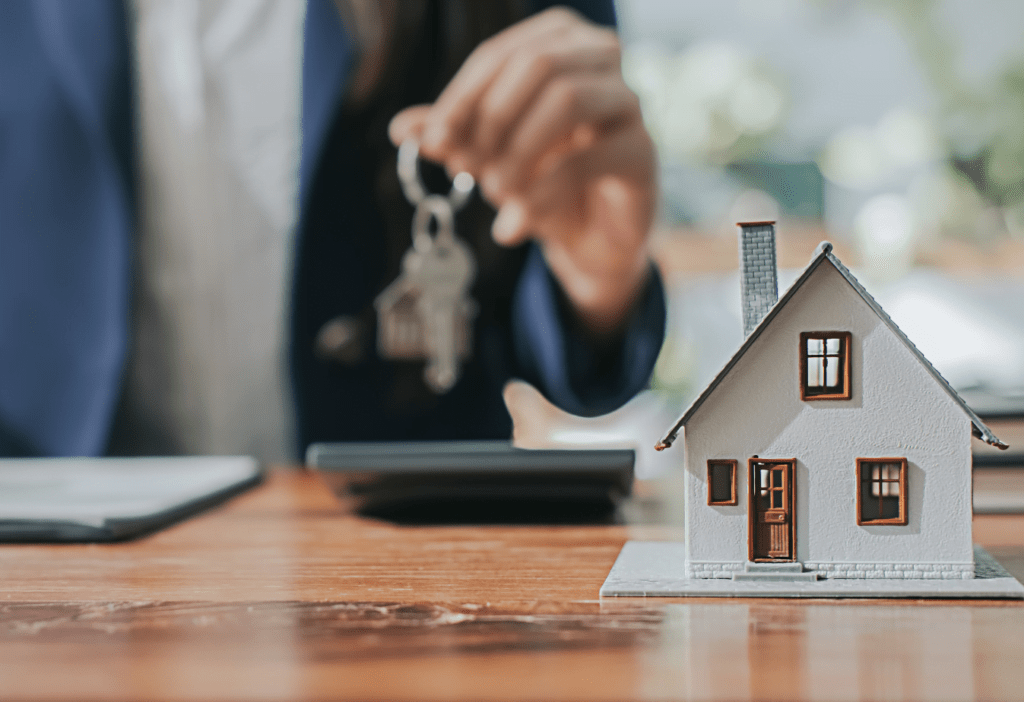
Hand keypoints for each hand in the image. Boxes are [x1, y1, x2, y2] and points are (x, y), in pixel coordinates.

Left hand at [389, 7, 656, 334]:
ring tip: (494, 191)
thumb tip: (402, 128)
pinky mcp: (641, 152)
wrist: (590, 234)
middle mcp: (600, 57)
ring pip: (567, 98)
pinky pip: (588, 158)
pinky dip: (543, 190)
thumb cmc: (541, 178)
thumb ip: (452, 136)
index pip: (499, 55)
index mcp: (558, 41)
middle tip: (465, 167)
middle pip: (536, 63)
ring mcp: (626, 103)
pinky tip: (518, 219)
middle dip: (490, 118)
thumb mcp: (488, 154)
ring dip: (518, 151)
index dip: (460, 98)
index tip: (432, 142)